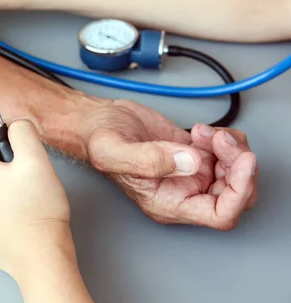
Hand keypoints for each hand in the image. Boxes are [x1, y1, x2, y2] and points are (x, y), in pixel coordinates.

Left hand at [0, 120, 75, 280]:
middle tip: (21, 182)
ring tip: (17, 198)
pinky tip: (12, 212)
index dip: (6, 139)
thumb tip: (13, 125)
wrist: (39, 258)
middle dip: (1, 161)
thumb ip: (22, 130)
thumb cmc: (37, 212)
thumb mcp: (36, 158)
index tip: (18, 160)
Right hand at [84, 100, 257, 230]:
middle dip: (238, 164)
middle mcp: (182, 192)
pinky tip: (201, 130)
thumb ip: (149, 160)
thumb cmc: (97, 140)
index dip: (239, 192)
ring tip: (203, 132)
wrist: (95, 121)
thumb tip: (190, 163)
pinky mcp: (192, 153)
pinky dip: (226, 138)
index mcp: (167, 203)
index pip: (220, 215)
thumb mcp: (113, 151)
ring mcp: (190, 172)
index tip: (242, 162)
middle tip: (220, 139)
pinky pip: (227, 153)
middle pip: (235, 193)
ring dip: (231, 147)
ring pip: (235, 172)